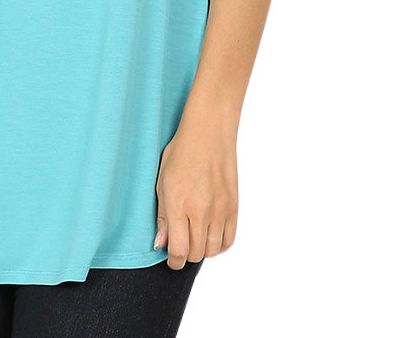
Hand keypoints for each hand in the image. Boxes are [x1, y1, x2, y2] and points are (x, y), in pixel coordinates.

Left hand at [154, 119, 237, 267]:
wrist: (209, 132)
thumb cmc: (181, 152)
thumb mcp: (161, 181)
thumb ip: (162, 216)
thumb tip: (160, 243)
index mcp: (179, 205)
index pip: (178, 251)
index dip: (173, 261)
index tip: (170, 259)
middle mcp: (201, 211)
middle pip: (196, 253)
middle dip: (186, 254)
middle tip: (181, 244)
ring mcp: (220, 210)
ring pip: (213, 250)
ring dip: (202, 250)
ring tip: (195, 237)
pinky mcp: (234, 206)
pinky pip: (229, 239)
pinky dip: (220, 244)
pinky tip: (211, 235)